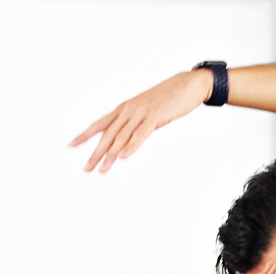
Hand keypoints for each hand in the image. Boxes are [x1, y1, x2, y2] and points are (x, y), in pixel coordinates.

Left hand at [70, 69, 212, 172]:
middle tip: (87, 168)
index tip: (71, 145)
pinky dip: (131, 145)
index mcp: (125, 109)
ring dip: (111, 155)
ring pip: (121, 137)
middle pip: (107, 135)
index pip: (99, 124)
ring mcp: (141, 113)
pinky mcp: (155, 116)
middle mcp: (128, 110)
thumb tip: (131, 139)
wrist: (187, 85)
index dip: (84, 135)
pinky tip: (122, 156)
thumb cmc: (169, 99)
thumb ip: (138, 125)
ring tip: (102, 169)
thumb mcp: (149, 112)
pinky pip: (140, 134)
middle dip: (96, 153)